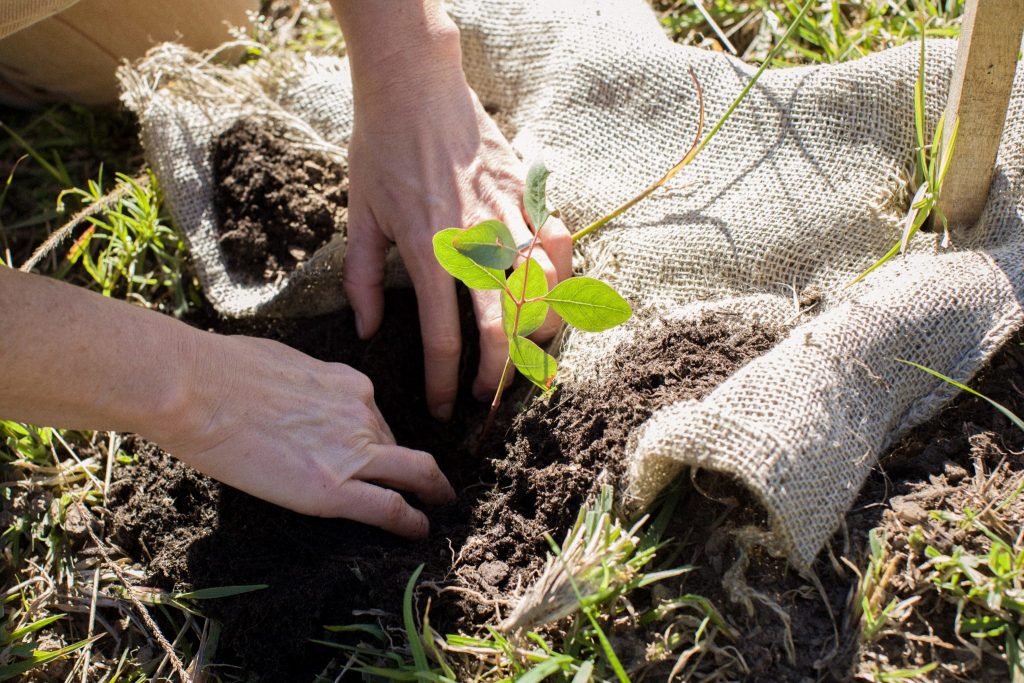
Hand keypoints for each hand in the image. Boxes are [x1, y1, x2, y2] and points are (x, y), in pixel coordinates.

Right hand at [156, 332, 454, 538]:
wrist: (195, 388)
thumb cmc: (220, 370)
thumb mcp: (283, 364)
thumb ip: (305, 386)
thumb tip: (294, 398)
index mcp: (347, 383)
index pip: (374, 419)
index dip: (382, 441)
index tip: (387, 455)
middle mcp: (360, 413)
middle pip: (394, 447)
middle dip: (410, 469)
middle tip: (425, 487)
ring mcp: (351, 450)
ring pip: (411, 475)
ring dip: (427, 493)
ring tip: (433, 509)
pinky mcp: (333, 489)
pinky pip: (390, 508)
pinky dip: (412, 522)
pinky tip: (419, 531)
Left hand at [334, 4, 573, 419]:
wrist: (413, 86)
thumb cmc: (380, 149)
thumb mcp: (359, 216)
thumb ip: (361, 279)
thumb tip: (368, 332)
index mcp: (427, 254)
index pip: (445, 339)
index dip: (446, 384)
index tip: (445, 407)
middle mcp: (473, 244)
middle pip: (503, 330)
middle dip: (498, 376)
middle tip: (487, 394)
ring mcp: (506, 218)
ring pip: (542, 292)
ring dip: (539, 331)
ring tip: (525, 349)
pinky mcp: (527, 195)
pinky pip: (559, 243)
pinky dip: (562, 272)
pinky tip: (552, 289)